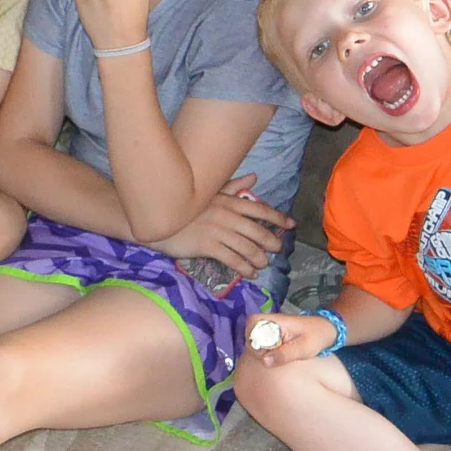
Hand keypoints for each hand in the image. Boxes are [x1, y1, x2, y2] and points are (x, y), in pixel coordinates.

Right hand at [154, 175, 290, 275]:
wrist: (159, 219)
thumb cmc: (185, 205)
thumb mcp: (209, 192)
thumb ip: (232, 186)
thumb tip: (254, 177)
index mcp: (228, 201)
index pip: (259, 208)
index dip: (277, 218)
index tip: (291, 225)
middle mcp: (226, 215)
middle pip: (258, 230)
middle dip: (272, 242)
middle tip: (278, 250)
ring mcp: (217, 231)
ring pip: (248, 248)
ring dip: (260, 259)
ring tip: (263, 264)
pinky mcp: (208, 246)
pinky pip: (233, 260)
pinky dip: (245, 269)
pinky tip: (250, 274)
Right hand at [243, 309, 337, 367]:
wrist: (324, 328)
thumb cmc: (316, 335)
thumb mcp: (304, 347)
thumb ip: (285, 354)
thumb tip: (264, 361)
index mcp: (267, 320)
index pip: (251, 339)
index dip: (261, 351)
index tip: (277, 354)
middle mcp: (259, 321)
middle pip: (250, 344)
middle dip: (264, 355)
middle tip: (284, 355)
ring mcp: (261, 328)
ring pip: (254, 348)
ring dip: (267, 355)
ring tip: (285, 354)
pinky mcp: (265, 334)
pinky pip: (259, 348)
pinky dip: (269, 355)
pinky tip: (281, 355)